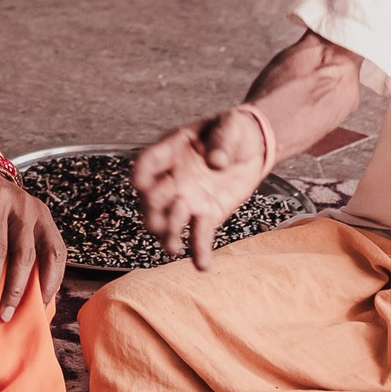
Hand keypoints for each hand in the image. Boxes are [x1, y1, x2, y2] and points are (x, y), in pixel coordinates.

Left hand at [0, 164, 64, 320]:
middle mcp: (23, 204)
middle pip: (24, 254)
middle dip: (14, 289)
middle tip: (3, 316)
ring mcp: (39, 210)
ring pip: (49, 253)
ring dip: (42, 285)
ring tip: (34, 311)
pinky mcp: (47, 218)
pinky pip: (58, 249)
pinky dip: (56, 274)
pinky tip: (46, 294)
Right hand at [131, 108, 269, 271]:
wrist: (251, 147)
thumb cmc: (234, 130)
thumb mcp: (230, 125)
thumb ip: (223, 140)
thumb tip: (216, 162)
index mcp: (172, 150)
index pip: (149, 162)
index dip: (141, 173)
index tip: (139, 183)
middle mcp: (172, 178)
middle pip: (151, 199)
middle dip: (154, 211)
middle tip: (165, 217)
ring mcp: (187, 200)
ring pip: (167, 222)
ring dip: (167, 235)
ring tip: (173, 247)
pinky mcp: (206, 216)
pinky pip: (198, 236)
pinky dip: (199, 251)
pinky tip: (202, 265)